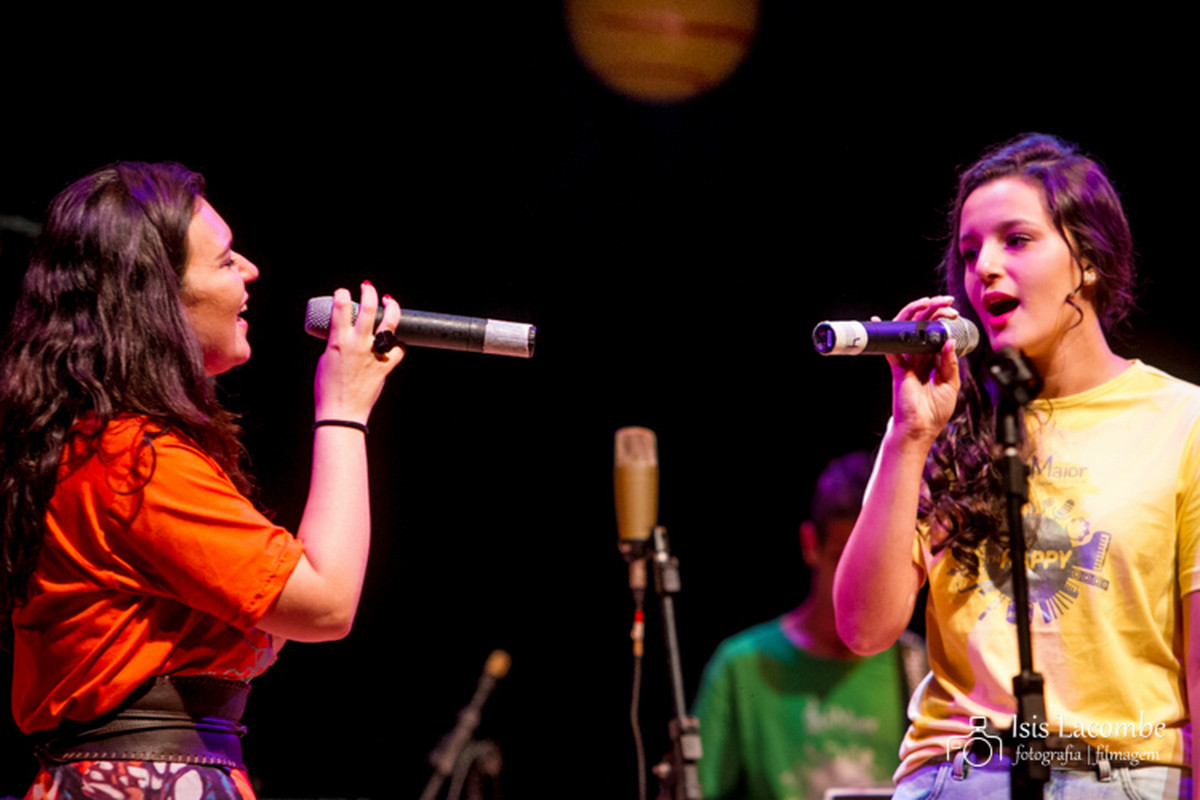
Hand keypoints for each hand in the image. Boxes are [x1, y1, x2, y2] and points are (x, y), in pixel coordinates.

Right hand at [313, 282, 403, 422]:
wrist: (341, 411)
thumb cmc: (327, 388)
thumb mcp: (326, 358)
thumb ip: (337, 343)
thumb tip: (346, 334)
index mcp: (338, 340)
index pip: (341, 306)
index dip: (343, 294)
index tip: (343, 292)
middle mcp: (358, 344)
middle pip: (369, 309)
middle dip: (370, 293)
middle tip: (368, 288)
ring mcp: (374, 354)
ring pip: (390, 324)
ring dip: (391, 308)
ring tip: (389, 301)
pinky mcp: (385, 366)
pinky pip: (399, 349)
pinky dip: (398, 343)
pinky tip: (396, 339)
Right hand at [880, 295, 961, 444]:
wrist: (921, 428)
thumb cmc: (935, 411)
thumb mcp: (951, 384)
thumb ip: (950, 363)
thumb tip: (948, 340)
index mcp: (932, 360)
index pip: (936, 333)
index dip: (943, 319)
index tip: (954, 313)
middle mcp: (918, 357)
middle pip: (922, 326)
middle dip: (934, 310)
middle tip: (947, 302)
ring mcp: (907, 361)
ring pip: (907, 330)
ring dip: (917, 313)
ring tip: (930, 302)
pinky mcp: (898, 368)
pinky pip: (889, 348)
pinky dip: (883, 333)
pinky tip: (878, 320)